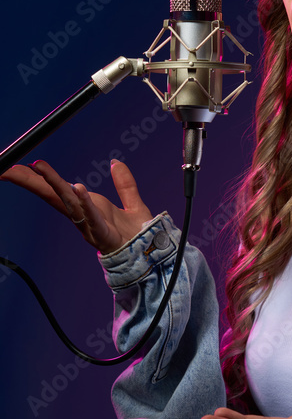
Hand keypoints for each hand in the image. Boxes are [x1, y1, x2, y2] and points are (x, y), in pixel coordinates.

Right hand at [0, 159, 152, 254]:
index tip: (19, 166)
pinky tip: (78, 188)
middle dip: (32, 182)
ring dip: (54, 185)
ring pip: (68, 204)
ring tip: (40, 169)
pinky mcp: (104, 235)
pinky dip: (85, 203)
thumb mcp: (132, 203)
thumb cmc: (136, 235)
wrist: (150, 256)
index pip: (58, 189)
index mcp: (87, 206)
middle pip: (53, 195)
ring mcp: (91, 226)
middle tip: (10, 169)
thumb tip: (116, 162)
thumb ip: (124, 183)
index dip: (39, 177)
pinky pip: (92, 217)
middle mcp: (83, 216)